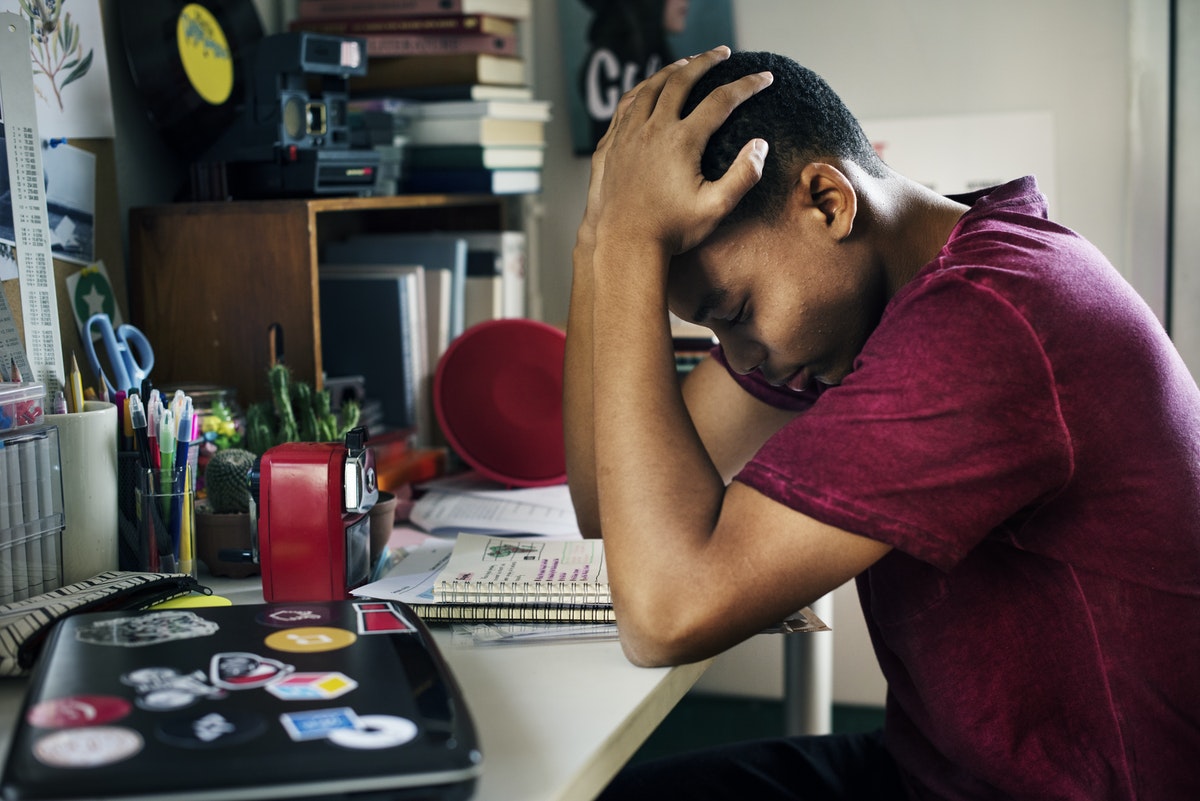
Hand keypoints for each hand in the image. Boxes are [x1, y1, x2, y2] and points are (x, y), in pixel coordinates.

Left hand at [589, 46, 772, 257]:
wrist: (625, 244)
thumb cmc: (672, 231)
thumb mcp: (716, 208)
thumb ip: (742, 176)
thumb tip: (760, 145)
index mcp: (682, 141)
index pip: (722, 100)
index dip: (747, 85)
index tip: (765, 77)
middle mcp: (653, 129)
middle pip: (682, 80)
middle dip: (707, 61)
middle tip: (723, 53)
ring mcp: (629, 134)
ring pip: (650, 87)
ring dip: (672, 70)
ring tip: (687, 63)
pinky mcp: (612, 144)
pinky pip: (626, 105)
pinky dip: (642, 89)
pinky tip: (648, 88)